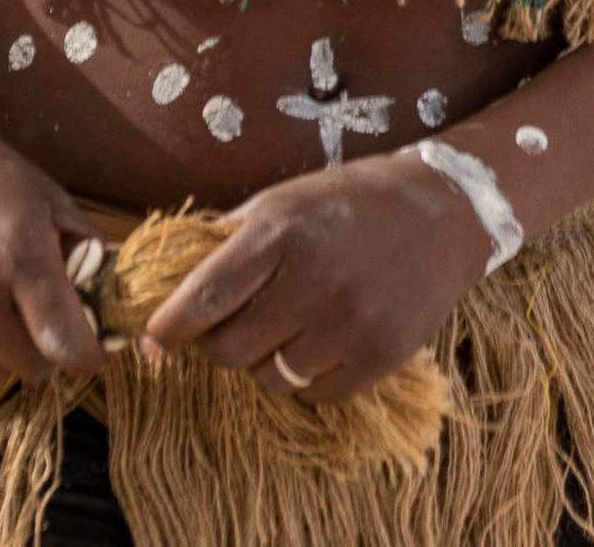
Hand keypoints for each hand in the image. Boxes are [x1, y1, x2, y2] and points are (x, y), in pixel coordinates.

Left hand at [140, 154, 491, 403]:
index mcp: (281, 231)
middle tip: (235, 325)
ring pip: (269, 379)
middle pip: (230, 349)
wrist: (442, 213)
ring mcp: (350, 322)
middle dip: (219, 344)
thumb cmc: (350, 203)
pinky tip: (322, 342)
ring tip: (288, 327)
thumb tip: (170, 286)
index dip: (169, 327)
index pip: (206, 296)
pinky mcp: (381, 355)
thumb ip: (231, 241)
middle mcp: (313, 279)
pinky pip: (315, 393)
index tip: (151, 342)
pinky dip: (307, 377)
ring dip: (265, 361)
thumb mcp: (286, 200)